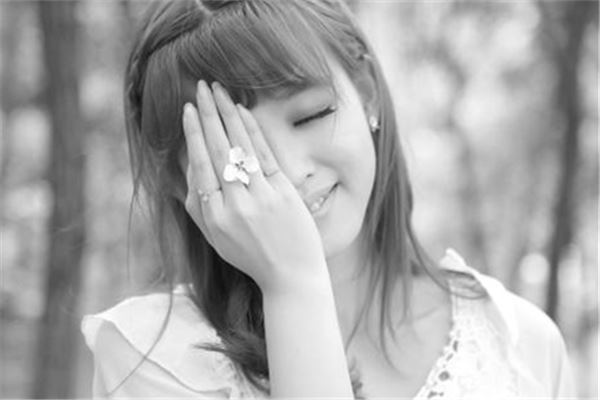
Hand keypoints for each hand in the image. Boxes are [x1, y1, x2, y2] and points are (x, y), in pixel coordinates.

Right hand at [182, 80, 327, 293]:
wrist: (291, 275)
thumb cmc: (251, 256)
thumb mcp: (216, 239)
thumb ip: (198, 206)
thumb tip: (189, 167)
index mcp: (213, 218)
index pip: (199, 165)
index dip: (193, 134)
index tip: (189, 110)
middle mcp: (233, 205)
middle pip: (216, 149)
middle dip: (207, 114)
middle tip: (200, 87)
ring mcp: (260, 197)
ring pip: (238, 146)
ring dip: (227, 113)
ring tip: (218, 89)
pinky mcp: (282, 192)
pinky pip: (262, 154)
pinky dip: (252, 130)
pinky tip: (242, 111)